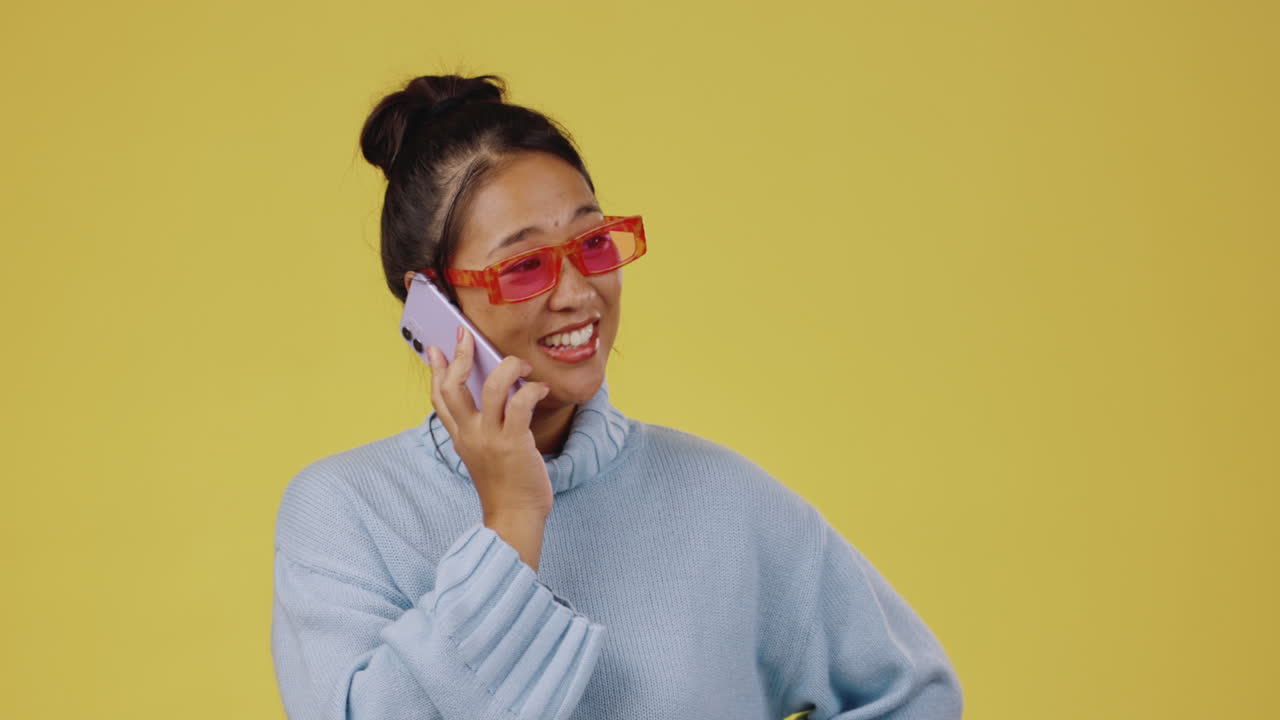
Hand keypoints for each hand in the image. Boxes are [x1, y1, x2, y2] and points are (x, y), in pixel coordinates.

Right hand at [427, 326, 554, 518]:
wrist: (514, 517)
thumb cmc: (506, 484)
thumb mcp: (484, 453)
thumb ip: (482, 427)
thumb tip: (496, 393)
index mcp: (460, 436)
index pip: (439, 397)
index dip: (437, 370)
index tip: (436, 349)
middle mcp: (470, 434)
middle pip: (454, 386)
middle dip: (460, 355)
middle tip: (467, 336)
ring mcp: (490, 438)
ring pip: (493, 387)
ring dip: (509, 367)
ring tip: (522, 365)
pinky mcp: (514, 443)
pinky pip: (520, 403)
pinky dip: (531, 389)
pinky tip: (540, 387)